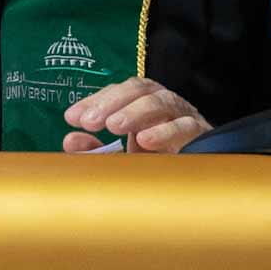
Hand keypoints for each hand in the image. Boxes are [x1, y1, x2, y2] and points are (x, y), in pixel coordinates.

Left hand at [61, 77, 211, 152]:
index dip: (94, 101)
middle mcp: (163, 104)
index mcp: (142, 105)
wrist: (199, 180)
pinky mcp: (201, 133)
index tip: (72, 117)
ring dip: (135, 112)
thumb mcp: (121, 158)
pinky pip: (185, 127)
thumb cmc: (157, 164)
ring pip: (161, 102)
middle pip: (138, 89)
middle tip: (90, 121)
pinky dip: (165, 132)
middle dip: (111, 102)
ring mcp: (183, 116)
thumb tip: (69, 140)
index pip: (118, 92)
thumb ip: (95, 150)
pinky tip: (145, 141)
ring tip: (114, 127)